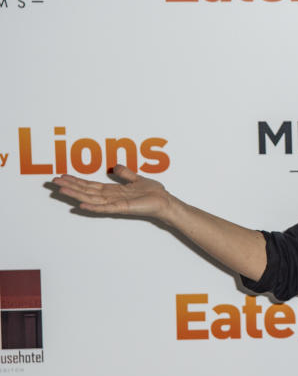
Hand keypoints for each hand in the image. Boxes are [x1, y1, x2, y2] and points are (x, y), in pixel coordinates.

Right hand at [51, 164, 174, 219]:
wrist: (165, 202)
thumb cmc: (153, 194)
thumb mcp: (137, 179)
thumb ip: (125, 174)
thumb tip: (114, 166)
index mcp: (113, 191)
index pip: (90, 185)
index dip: (76, 181)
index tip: (62, 176)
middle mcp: (111, 197)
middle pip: (86, 191)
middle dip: (70, 186)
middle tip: (54, 182)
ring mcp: (115, 204)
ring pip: (91, 199)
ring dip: (76, 194)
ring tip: (61, 190)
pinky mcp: (122, 208)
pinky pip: (105, 208)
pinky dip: (93, 207)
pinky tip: (81, 204)